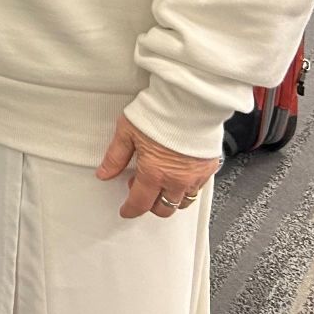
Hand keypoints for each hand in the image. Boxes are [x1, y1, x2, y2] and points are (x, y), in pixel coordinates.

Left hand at [96, 114, 219, 219]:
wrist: (189, 103)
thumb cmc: (159, 113)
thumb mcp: (126, 132)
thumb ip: (115, 157)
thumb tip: (104, 173)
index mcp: (154, 173)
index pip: (140, 203)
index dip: (131, 209)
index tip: (126, 210)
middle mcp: (177, 180)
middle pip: (164, 208)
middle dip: (150, 206)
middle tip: (140, 192)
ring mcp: (195, 176)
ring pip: (183, 202)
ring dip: (170, 199)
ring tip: (159, 183)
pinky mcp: (209, 168)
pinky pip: (198, 188)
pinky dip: (187, 188)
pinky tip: (178, 176)